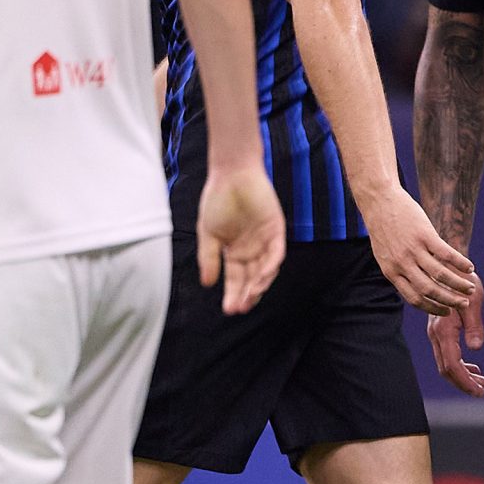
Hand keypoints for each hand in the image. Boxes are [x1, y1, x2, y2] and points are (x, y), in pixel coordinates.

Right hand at [195, 164, 285, 312]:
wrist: (230, 174)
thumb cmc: (217, 200)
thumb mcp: (208, 234)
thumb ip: (209, 258)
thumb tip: (207, 284)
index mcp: (235, 252)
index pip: (236, 279)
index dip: (233, 294)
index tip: (229, 309)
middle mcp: (251, 249)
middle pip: (252, 278)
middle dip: (247, 294)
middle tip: (241, 308)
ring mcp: (265, 240)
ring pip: (266, 270)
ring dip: (259, 284)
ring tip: (251, 297)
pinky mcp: (276, 230)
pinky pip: (276, 253)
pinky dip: (270, 266)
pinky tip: (261, 277)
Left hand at [360, 188, 478, 314]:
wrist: (379, 201)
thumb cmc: (384, 228)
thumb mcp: (385, 255)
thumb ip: (398, 271)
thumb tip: (415, 286)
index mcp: (391, 272)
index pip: (414, 298)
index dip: (432, 307)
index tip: (446, 310)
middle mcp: (402, 264)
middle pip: (429, 290)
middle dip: (449, 300)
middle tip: (463, 303)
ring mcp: (413, 249)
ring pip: (440, 274)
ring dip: (458, 284)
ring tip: (470, 288)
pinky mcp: (424, 234)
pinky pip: (445, 253)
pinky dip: (460, 262)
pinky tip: (470, 267)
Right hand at [427, 274, 483, 395]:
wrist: (448, 266)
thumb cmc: (463, 281)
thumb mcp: (474, 301)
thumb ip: (475, 326)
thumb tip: (475, 348)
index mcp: (443, 329)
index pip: (452, 365)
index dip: (465, 381)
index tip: (480, 390)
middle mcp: (436, 334)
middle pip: (446, 369)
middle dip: (464, 382)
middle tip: (482, 389)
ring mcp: (435, 333)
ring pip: (446, 363)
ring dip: (463, 374)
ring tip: (481, 379)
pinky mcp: (439, 330)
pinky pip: (447, 354)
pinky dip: (459, 364)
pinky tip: (473, 366)